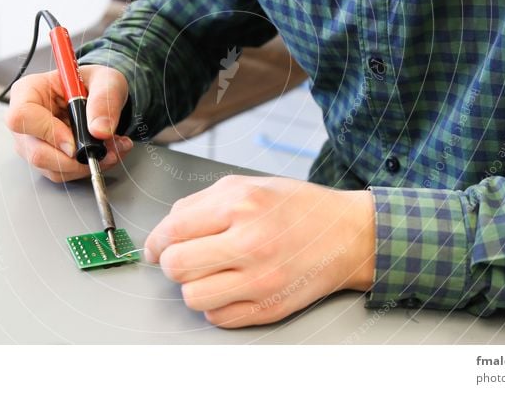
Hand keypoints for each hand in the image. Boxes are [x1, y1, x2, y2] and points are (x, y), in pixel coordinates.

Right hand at [5, 65, 133, 181]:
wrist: (97, 96)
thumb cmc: (92, 82)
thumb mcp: (106, 80)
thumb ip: (104, 100)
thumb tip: (100, 130)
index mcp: (29, 91)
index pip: (23, 117)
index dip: (48, 133)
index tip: (74, 142)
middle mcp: (26, 120)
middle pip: (34, 151)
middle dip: (74, 159)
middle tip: (103, 150)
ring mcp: (33, 142)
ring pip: (52, 168)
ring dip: (86, 165)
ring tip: (112, 148)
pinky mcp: (47, 158)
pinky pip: (64, 173)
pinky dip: (87, 167)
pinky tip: (106, 153)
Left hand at [144, 175, 374, 327]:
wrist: (348, 234)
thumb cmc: (298, 208)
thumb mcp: (248, 185)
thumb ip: (201, 203)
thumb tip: (165, 230)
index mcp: (241, 204)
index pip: (173, 230)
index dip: (156, 241)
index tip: (156, 247)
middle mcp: (250, 242)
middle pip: (177, 266)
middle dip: (172, 262)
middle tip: (184, 257)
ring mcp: (261, 279)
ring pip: (192, 297)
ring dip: (193, 285)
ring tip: (210, 272)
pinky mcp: (270, 307)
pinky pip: (218, 318)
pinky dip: (216, 305)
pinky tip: (230, 287)